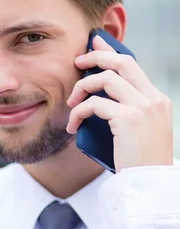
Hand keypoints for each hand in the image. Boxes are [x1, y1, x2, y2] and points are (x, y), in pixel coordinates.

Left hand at [66, 35, 173, 171]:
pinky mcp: (128, 120)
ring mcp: (143, 108)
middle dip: (95, 57)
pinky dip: (78, 112)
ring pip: (105, 79)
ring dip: (82, 88)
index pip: (132, 65)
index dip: (110, 52)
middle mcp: (153, 99)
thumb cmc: (138, 162)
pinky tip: (72, 125)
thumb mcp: (138, 131)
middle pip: (121, 62)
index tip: (93, 44)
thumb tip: (99, 98)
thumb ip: (127, 111)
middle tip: (76, 63)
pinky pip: (94, 104)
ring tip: (71, 104)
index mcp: (157, 100)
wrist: (149, 185)